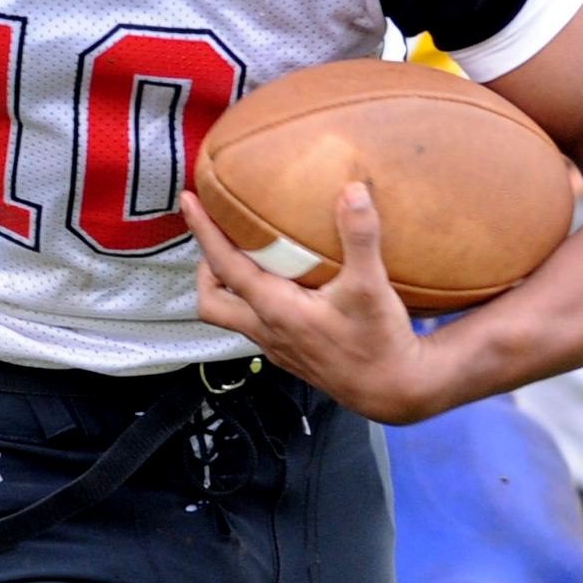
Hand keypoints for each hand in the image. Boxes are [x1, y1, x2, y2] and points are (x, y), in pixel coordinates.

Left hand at [185, 183, 438, 423]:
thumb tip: (353, 191)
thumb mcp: (370, 286)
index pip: (226, 266)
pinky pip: (257, 326)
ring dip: (229, 287)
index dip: (204, 232)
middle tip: (219, 239)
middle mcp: (268, 331)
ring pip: (232, 317)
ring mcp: (278, 347)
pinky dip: (255, 302)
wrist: (394, 390)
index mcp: (276, 310)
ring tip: (248, 257)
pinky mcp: (292, 356)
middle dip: (206, 269)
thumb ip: (360, 236)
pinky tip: (281, 287)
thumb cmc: (378, 343)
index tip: (189, 201)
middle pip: (211, 302)